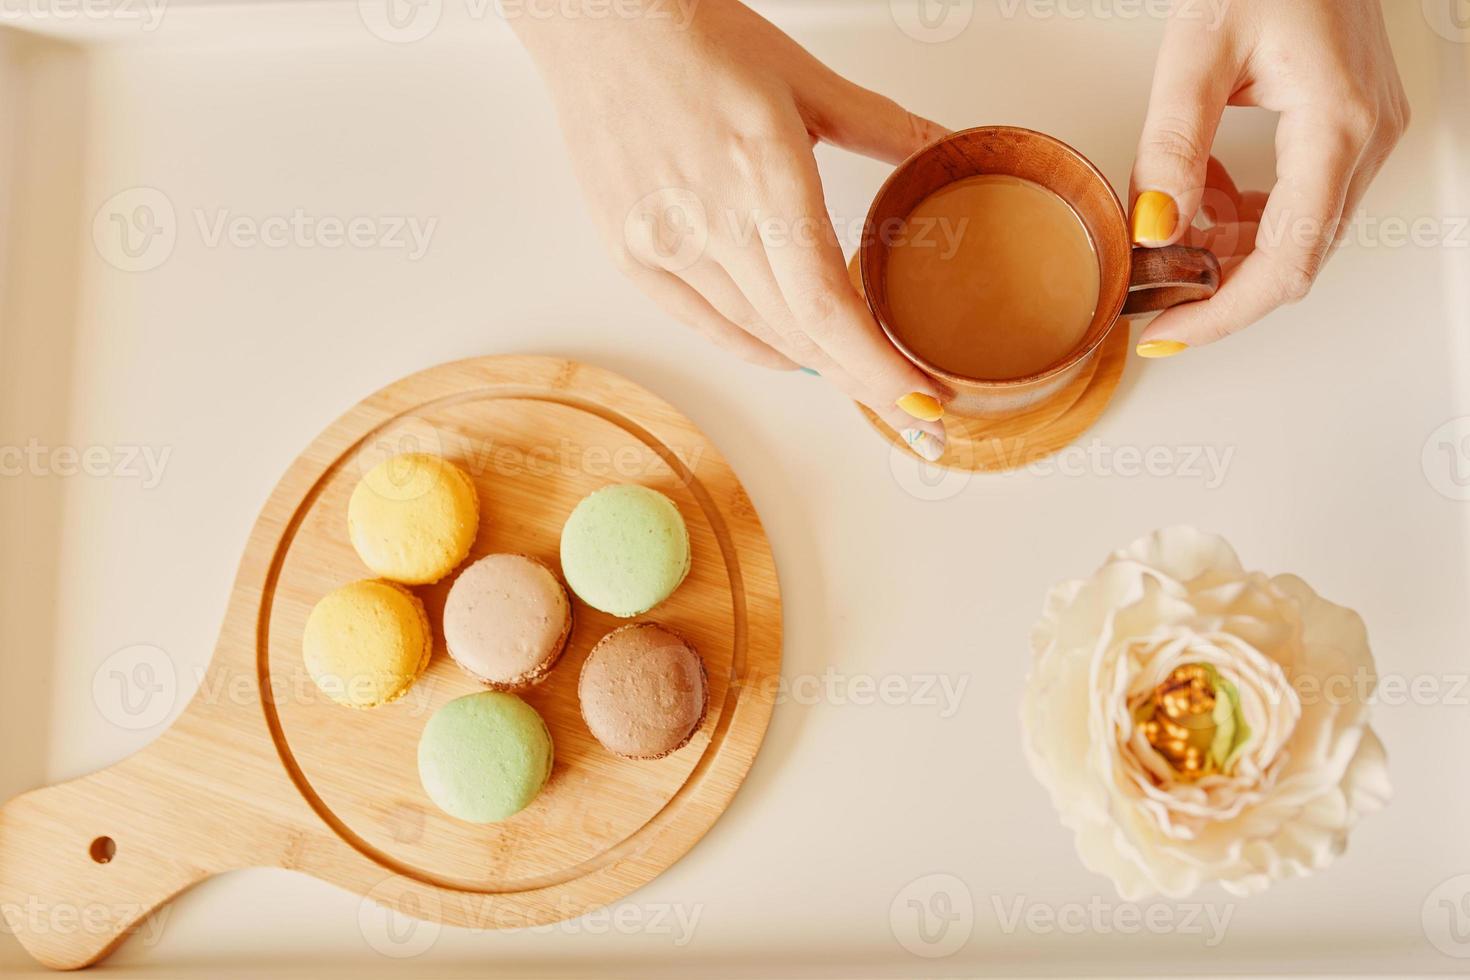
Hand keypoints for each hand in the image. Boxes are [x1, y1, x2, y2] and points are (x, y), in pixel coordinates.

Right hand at [512, 0, 949, 458]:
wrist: (601, 24)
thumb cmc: (697, 40)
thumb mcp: (807, 81)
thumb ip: (886, 127)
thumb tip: (945, 148)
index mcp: (765, 176)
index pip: (830, 308)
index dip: (879, 369)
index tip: (922, 401)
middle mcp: (711, 223)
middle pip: (800, 335)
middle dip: (862, 376)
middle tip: (907, 396)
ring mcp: (665, 247)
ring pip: (755, 336)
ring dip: (815, 363)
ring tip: (859, 372)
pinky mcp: (631, 255)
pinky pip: (703, 325)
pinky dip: (754, 348)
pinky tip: (791, 357)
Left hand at [1129, 0, 1408, 356]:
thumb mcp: (1198, 49)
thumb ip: (1172, 143)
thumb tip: (1155, 226)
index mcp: (1336, 126)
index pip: (1286, 263)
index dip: (1224, 312)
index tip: (1169, 333)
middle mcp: (1364, 137)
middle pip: (1295, 258)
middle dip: (1218, 285)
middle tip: (1152, 294)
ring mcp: (1364, 131)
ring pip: (1297, 231)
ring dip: (1228, 246)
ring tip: (1165, 233)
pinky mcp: (1348, 123)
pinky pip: (1299, 195)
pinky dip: (1245, 210)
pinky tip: (1201, 191)